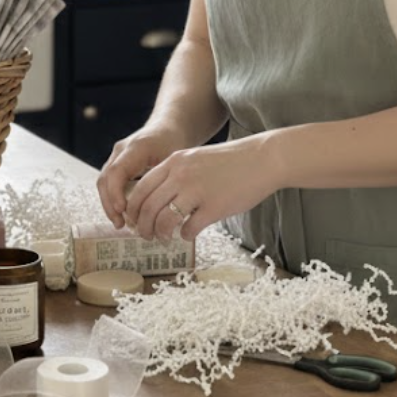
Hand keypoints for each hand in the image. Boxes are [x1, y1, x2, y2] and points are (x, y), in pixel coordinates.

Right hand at [97, 125, 186, 228]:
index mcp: (136, 147)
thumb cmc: (174, 142)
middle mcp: (121, 150)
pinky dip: (113, 198)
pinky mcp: (117, 162)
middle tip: (120, 224)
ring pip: (104, 182)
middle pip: (105, 179)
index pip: (117, 171)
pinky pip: (109, 182)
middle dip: (109, 204)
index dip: (116, 193)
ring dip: (109, 204)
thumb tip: (165, 210)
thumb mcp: (175, 160)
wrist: (168, 127)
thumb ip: (167, 181)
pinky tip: (123, 214)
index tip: (122, 210)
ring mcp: (117, 156)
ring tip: (120, 223)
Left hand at [122, 138, 276, 241]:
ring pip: (164, 220)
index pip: (141, 189)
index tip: (134, 221)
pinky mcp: (214, 207)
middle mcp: (181, 175)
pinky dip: (185, 235)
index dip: (133, 209)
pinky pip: (189, 229)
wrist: (263, 159)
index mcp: (174, 162)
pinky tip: (189, 234)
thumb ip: (176, 173)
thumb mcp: (195, 158)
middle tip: (146, 236)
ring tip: (165, 238)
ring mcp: (197, 191)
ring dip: (161, 234)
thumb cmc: (230, 162)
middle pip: (147, 207)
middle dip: (143, 227)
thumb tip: (155, 199)